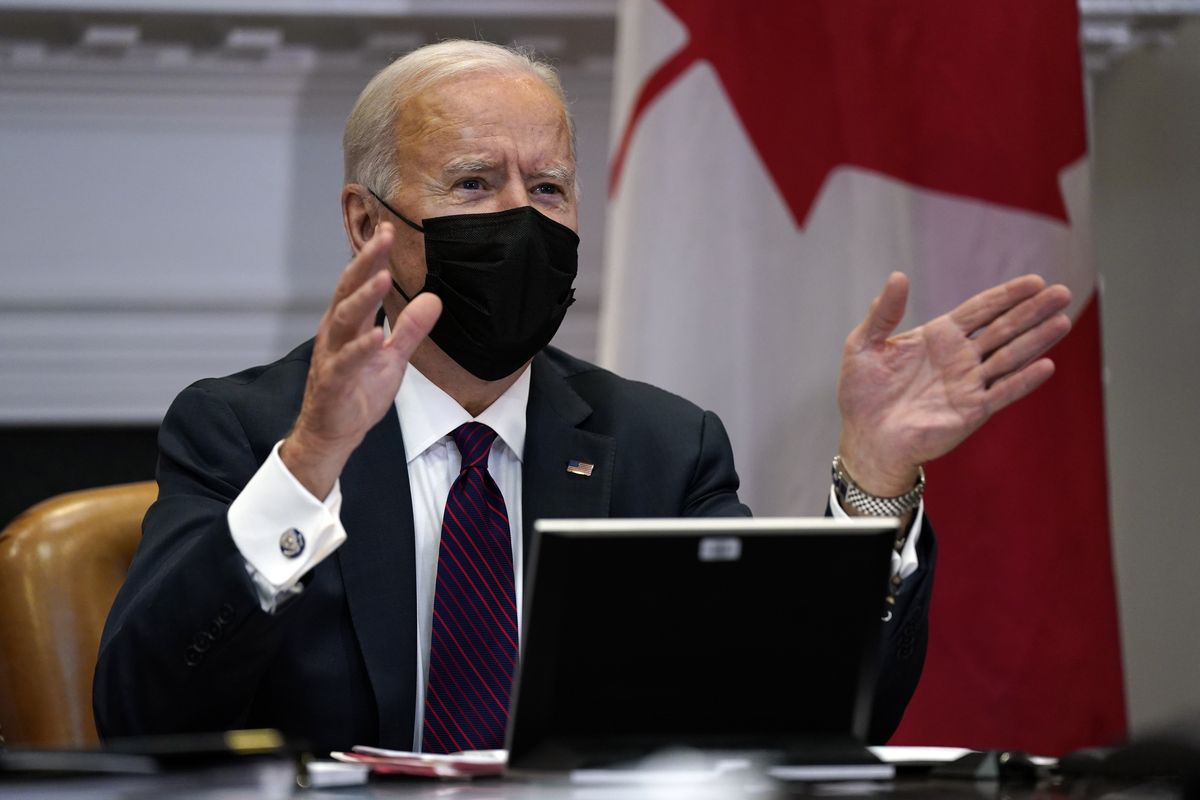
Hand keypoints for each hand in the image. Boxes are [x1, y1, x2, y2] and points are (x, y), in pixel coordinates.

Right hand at [282, 223, 441, 497]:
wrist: (335, 432)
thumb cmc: (359, 390)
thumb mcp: (394, 357)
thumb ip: (411, 328)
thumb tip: (434, 298)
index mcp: (350, 323)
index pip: (360, 282)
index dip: (373, 256)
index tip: (388, 230)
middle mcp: (336, 333)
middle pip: (348, 290)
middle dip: (366, 262)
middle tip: (383, 236)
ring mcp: (332, 355)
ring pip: (344, 319)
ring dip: (364, 297)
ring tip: (384, 276)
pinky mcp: (333, 382)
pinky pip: (346, 361)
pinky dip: (361, 348)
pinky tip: (377, 335)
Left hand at [837, 272, 1071, 496]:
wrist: (865, 438)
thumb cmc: (862, 393)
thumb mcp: (864, 345)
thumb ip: (883, 313)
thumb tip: (897, 276)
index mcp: (939, 337)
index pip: (981, 310)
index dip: (1007, 295)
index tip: (1034, 281)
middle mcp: (960, 358)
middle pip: (1003, 328)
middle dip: (1032, 311)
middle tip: (1063, 292)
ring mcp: (968, 384)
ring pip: (1010, 356)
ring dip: (1037, 339)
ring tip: (1063, 321)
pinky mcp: (971, 411)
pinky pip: (1002, 392)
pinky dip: (1023, 380)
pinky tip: (1046, 365)